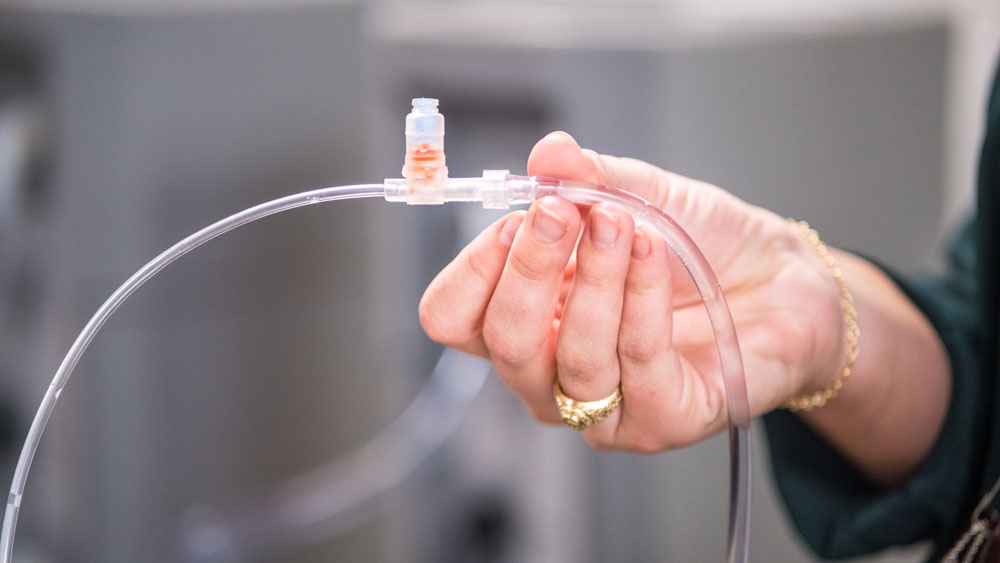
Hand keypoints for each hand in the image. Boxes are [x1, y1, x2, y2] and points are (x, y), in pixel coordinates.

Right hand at [419, 132, 845, 452]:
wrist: (781, 281)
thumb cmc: (700, 246)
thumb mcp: (639, 196)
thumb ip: (589, 177)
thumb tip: (548, 152)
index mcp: (526, 319)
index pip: (454, 316)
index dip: (474, 268)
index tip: (517, 216)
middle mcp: (549, 373)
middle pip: (502, 340)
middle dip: (530, 267)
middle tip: (562, 210)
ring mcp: (602, 409)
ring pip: (569, 358)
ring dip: (597, 279)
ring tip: (625, 224)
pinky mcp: (660, 423)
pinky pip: (637, 364)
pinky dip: (643, 299)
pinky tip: (658, 253)